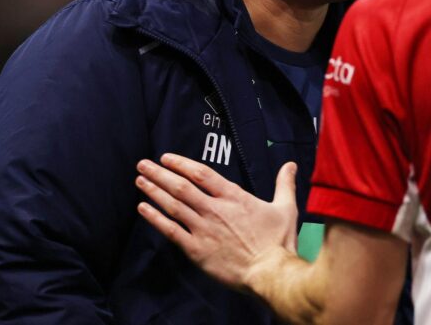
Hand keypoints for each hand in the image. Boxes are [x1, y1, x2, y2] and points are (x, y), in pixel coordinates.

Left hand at [136, 153, 298, 291]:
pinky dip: (155, 218)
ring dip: (154, 191)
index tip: (166, 157)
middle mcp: (214, 209)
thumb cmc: (278, 242)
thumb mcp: (286, 208)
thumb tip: (291, 165)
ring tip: (140, 180)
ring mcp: (203, 229)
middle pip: (181, 186)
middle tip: (142, 164)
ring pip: (173, 205)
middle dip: (159, 173)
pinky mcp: (196, 249)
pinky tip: (143, 208)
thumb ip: (284, 184)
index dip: (181, 163)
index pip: (202, 174)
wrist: (269, 273)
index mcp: (234, 197)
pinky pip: (170, 230)